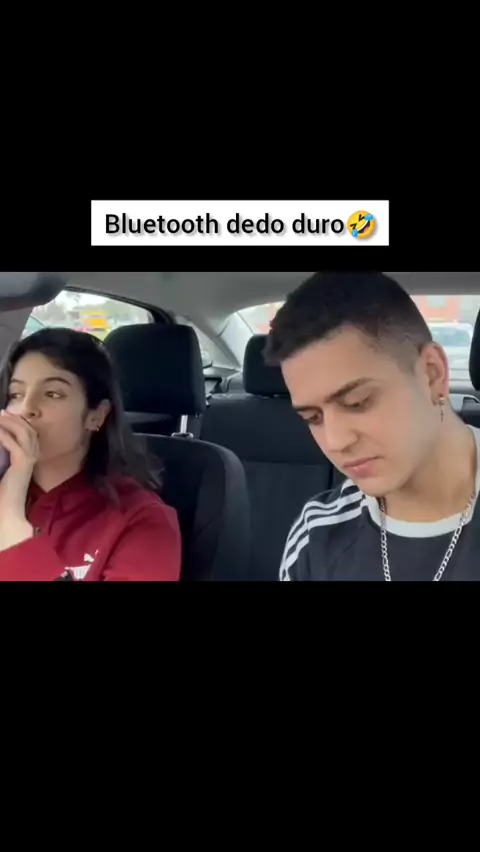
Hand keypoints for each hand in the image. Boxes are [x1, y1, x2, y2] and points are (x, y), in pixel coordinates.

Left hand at [0, 412, 38, 551]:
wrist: (8, 509)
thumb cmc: (4, 491)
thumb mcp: (5, 468)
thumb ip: (6, 454)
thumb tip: (1, 441)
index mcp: (31, 456)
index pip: (29, 432)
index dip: (19, 421)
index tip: (5, 414)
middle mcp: (33, 456)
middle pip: (28, 429)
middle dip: (15, 419)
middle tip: (1, 412)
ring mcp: (29, 460)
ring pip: (24, 433)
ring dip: (10, 423)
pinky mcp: (22, 465)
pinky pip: (15, 445)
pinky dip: (5, 436)